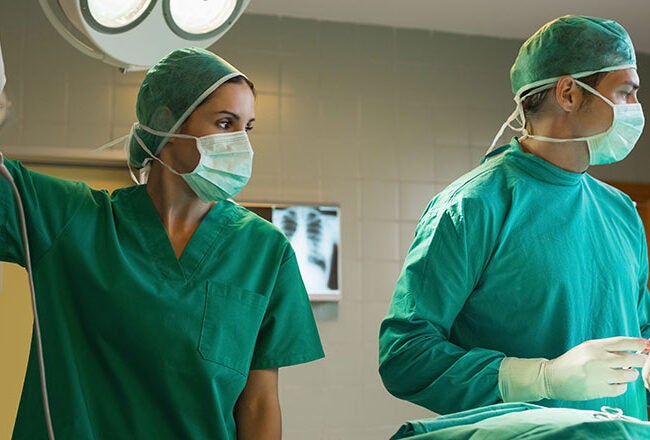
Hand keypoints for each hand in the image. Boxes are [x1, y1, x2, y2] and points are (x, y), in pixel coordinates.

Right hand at [499, 337, 649, 402]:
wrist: (551, 377)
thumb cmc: (571, 362)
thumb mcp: (586, 349)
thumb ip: (606, 348)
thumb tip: (632, 350)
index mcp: (594, 346)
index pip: (622, 342)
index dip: (638, 344)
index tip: (646, 345)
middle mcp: (597, 359)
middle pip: (631, 359)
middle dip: (640, 361)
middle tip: (639, 362)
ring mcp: (598, 375)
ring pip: (628, 375)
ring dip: (630, 375)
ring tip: (622, 374)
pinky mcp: (598, 389)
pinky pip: (621, 388)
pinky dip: (621, 386)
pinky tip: (614, 383)